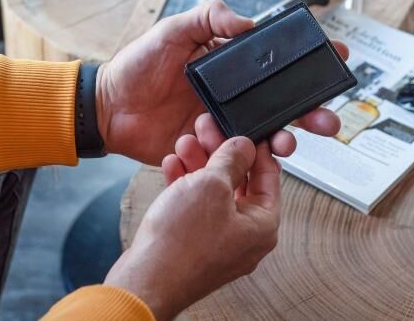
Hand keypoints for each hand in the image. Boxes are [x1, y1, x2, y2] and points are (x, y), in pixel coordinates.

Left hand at [96, 0, 347, 164]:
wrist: (109, 109)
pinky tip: (257, 156)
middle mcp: (237, 94)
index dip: (309, 60)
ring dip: (288, 138)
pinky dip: (255, 157)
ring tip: (289, 143)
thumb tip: (249, 23)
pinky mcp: (214, 148)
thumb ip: (208, 18)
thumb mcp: (172, 30)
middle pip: (285, 102)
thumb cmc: (138, 66)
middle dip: (312, 110)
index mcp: (232, 64)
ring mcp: (227, 122)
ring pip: (270, 132)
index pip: (278, 61)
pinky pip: (242, 154)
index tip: (336, 56)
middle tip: (328, 117)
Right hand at [104, 136, 279, 319]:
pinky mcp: (195, 245)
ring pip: (214, 193)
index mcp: (262, 225)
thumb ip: (232, 160)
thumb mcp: (211, 185)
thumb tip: (243, 146)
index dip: (255, 149)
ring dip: (200, 165)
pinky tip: (173, 166)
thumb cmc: (180, 244)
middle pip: (239, 182)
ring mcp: (220, 242)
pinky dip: (186, 186)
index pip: (269, 177)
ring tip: (185, 144)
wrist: (144, 281)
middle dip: (219, 154)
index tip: (243, 132)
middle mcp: (245, 236)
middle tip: (208, 133)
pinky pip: (196, 208)